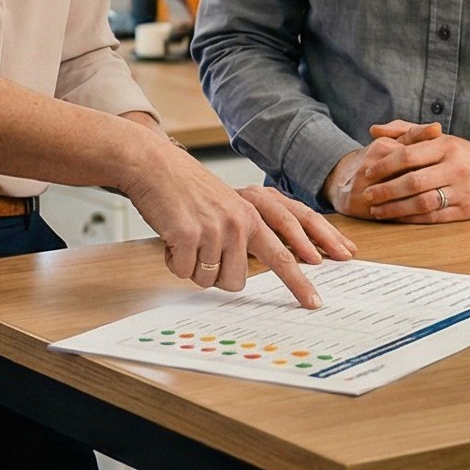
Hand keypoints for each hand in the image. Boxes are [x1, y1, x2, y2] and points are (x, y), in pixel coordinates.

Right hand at [124, 138, 355, 307]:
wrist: (155, 166)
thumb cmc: (188, 190)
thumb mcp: (227, 207)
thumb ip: (243, 236)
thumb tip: (240, 278)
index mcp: (252, 217)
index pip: (282, 256)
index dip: (299, 283)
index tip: (314, 303)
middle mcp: (237, 223)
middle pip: (235, 281)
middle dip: (216, 276)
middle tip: (201, 251)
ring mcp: (213, 229)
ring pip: (206, 279)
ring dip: (191, 265)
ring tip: (184, 235)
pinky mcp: (187, 235)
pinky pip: (182, 271)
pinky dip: (173, 260)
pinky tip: (170, 234)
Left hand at [337, 122, 469, 222]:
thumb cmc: (462, 154)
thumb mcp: (440, 138)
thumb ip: (405, 131)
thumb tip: (374, 130)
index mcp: (446, 146)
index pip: (408, 155)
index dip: (384, 165)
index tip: (368, 172)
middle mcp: (454, 168)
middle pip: (413, 181)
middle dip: (385, 189)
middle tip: (367, 194)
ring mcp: (461, 191)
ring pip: (422, 202)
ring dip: (395, 208)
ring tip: (376, 209)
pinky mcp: (465, 211)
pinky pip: (433, 217)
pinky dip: (411, 218)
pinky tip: (396, 217)